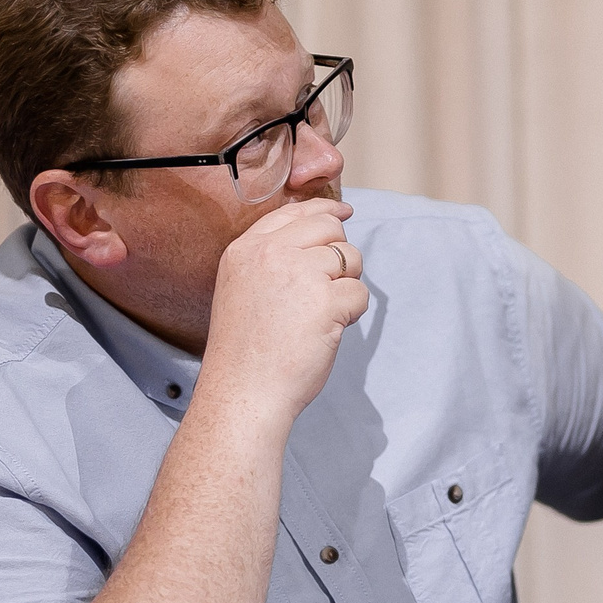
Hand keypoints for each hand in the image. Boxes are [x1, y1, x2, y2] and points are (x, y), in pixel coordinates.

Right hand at [199, 198, 371, 420]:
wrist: (243, 392)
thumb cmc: (245, 352)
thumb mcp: (243, 289)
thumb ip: (272, 260)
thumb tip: (322, 232)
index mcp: (246, 249)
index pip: (293, 212)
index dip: (324, 210)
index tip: (343, 212)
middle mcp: (270, 253)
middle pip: (329, 227)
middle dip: (340, 255)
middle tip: (329, 289)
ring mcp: (298, 273)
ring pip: (349, 257)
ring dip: (346, 286)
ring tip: (321, 316)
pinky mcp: (325, 300)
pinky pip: (359, 293)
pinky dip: (352, 314)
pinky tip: (327, 331)